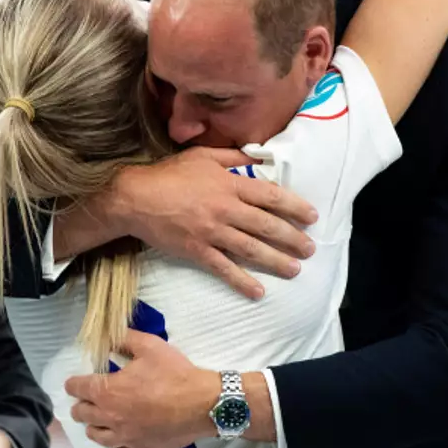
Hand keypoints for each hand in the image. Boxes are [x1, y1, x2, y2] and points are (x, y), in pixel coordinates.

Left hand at [66, 330, 216, 447]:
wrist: (202, 404)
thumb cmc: (174, 373)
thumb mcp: (150, 346)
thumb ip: (125, 339)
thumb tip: (108, 337)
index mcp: (108, 391)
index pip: (77, 388)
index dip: (73, 384)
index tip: (74, 383)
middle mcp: (110, 417)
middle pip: (82, 414)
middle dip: (80, 405)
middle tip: (87, 400)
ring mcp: (124, 437)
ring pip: (96, 436)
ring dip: (94, 427)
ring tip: (99, 421)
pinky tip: (117, 445)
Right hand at [109, 147, 317, 297]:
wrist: (135, 198)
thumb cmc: (168, 174)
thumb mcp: (202, 156)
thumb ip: (232, 156)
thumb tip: (259, 156)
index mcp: (228, 184)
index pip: (270, 196)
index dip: (294, 207)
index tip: (311, 216)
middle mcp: (225, 209)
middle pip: (267, 226)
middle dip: (292, 238)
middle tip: (311, 249)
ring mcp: (212, 232)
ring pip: (252, 249)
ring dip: (277, 261)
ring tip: (295, 269)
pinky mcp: (198, 251)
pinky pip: (225, 269)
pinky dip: (242, 281)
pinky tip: (258, 292)